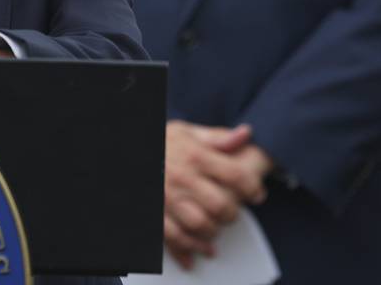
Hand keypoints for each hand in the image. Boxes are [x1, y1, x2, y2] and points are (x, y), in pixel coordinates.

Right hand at [163, 121, 267, 268]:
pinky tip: (200, 249)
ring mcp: (168, 199)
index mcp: (194, 156)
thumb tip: (246, 134)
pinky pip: (177, 238)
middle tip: (233, 211)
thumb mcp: (184, 132)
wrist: (124, 151)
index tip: (256, 194)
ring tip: (215, 226)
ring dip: (214, 231)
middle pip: (222, 206)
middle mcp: (183, 179)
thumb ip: (216, 137)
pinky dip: (191, 248)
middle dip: (234, 213)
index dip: (253, 188)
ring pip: (202, 226)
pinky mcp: (155, 215)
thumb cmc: (157, 143)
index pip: (236, 176)